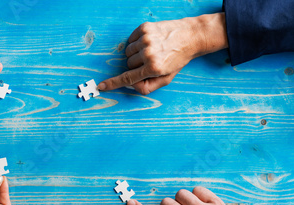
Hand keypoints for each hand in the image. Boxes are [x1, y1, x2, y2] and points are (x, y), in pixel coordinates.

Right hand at [99, 13, 227, 94]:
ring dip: (136, 53)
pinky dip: (137, 42)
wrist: (191, 36)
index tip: (102, 86)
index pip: (128, 78)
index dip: (113, 83)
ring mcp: (146, 39)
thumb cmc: (178, 59)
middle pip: (128, 64)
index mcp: (154, 68)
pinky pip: (130, 40)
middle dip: (136, 65)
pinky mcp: (145, 28)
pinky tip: (149, 42)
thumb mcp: (167, 78)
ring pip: (128, 52)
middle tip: (150, 61)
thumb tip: (132, 86)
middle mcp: (149, 53)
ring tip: (151, 50)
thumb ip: (149, 86)